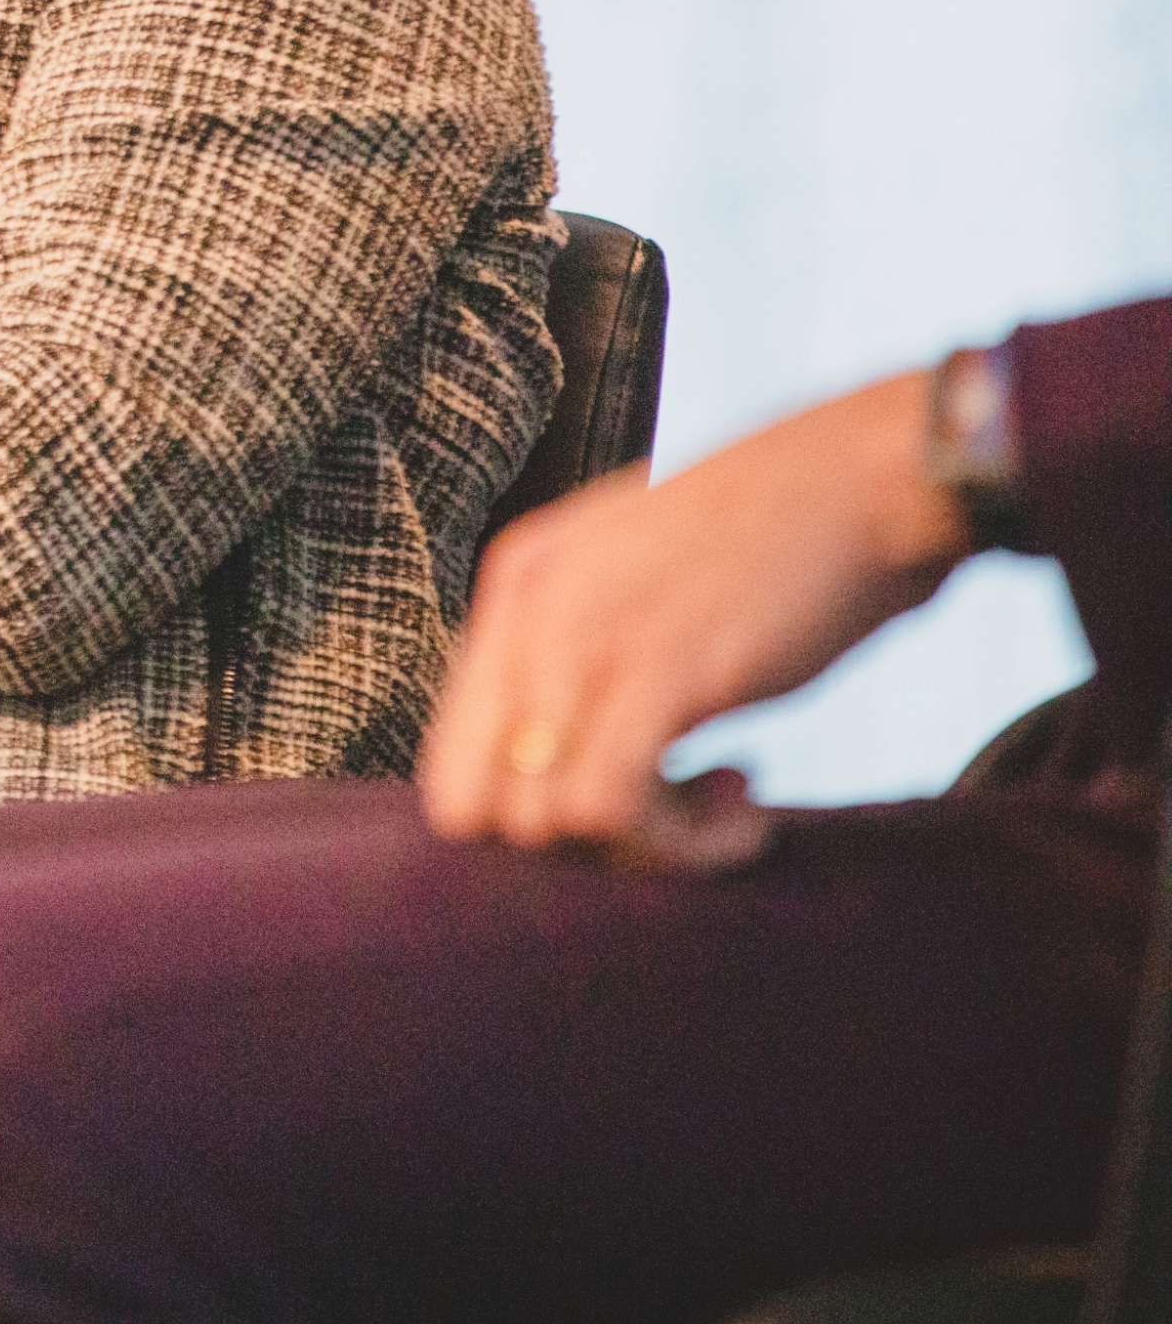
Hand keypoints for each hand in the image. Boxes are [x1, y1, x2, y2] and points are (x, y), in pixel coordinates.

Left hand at [418, 371, 972, 865]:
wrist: (875, 476)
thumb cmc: (782, 537)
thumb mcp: (642, 575)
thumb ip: (584, 641)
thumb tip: (565, 751)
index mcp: (518, 583)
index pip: (449, 758)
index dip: (531, 813)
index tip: (627, 795)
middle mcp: (528, 609)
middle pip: (475, 807)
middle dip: (571, 848)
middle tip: (668, 815)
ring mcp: (585, 638)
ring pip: (540, 823)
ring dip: (641, 847)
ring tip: (725, 797)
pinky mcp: (661, 671)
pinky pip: (611, 809)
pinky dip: (681, 844)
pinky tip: (748, 808)